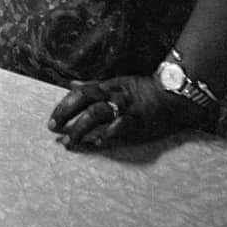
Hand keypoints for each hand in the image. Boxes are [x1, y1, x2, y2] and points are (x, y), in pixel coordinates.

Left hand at [48, 75, 212, 149]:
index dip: (64, 105)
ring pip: (97, 115)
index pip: (80, 93)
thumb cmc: (144, 90)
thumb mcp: (117, 83)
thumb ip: (93, 86)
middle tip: (53, 128)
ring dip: (80, 128)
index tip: (52, 118)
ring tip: (68, 141)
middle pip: (85, 103)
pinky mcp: (138, 123)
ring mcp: (126, 109)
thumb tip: (71, 84)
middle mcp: (115, 96)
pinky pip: (119, 128)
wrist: (174, 97)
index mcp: (109, 86)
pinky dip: (106, 135)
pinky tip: (95, 143)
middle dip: (67, 115)